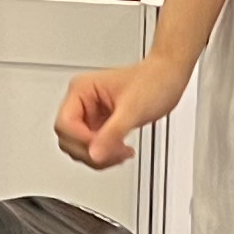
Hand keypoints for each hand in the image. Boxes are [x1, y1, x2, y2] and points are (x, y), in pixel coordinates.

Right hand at [55, 53, 186, 168]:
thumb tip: (95, 154)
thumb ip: (112, 133)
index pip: (65, 124)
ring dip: (99, 156)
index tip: (102, 146)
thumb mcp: (132, 109)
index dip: (82, 140)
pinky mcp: (100, 124)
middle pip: (68, 139)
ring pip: (79, 147)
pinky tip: (121, 151)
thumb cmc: (153, 81)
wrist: (168, 78)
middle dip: (92, 151)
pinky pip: (93, 147)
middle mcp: (81, 101)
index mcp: (81, 89)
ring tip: (121, 152)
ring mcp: (90, 114)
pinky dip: (106, 154)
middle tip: (115, 152)